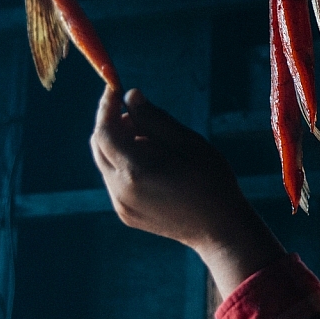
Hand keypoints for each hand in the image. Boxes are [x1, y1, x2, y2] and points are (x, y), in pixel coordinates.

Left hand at [91, 86, 285, 295]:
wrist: (220, 229)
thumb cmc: (212, 181)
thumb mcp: (189, 143)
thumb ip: (155, 119)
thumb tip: (130, 96)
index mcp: (136, 170)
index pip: (104, 131)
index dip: (106, 107)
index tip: (115, 89)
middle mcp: (121, 190)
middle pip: (99, 146)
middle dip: (112, 124)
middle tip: (139, 115)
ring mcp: (121, 205)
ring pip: (105, 163)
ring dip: (120, 145)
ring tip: (154, 142)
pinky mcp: (125, 214)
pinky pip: (115, 180)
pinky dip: (126, 164)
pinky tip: (155, 165)